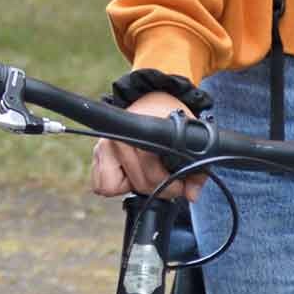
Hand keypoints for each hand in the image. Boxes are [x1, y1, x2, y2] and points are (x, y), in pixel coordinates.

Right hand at [88, 90, 207, 201]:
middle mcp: (119, 138)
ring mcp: (104, 146)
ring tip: (151, 173)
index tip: (181, 183)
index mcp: (141, 132)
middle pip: (140, 183)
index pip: (153, 172)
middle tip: (171, 180)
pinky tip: (131, 174)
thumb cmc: (168, 117)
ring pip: (120, 188)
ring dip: (138, 187)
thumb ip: (196, 169)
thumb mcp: (191, 137)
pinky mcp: (97, 154)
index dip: (168, 183)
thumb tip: (192, 194)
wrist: (150, 99)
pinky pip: (102, 186)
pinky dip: (118, 186)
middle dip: (160, 188)